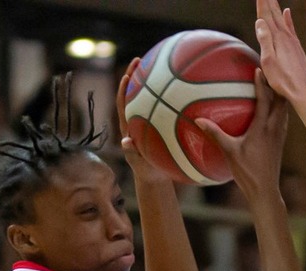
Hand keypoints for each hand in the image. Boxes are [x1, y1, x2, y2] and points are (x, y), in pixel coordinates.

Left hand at [116, 59, 177, 193]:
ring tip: (161, 64)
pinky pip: (162, 108)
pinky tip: (182, 89)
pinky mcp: (158, 125)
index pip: (123, 103)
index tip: (127, 74)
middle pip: (134, 93)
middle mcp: (137, 119)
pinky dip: (169, 97)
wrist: (154, 177)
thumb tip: (124, 142)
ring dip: (152, 81)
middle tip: (142, 59)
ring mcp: (148, 121)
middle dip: (136, 75)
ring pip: (148, 98)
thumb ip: (131, 153)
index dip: (124, 88)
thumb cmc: (147, 171)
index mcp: (129, 126)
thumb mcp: (139, 164)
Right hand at [194, 72, 289, 193]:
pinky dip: (281, 108)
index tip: (259, 68)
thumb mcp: (229, 152)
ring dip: (281, 95)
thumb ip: (215, 134)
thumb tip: (198, 120)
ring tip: (275, 84)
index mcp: (263, 128)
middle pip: (281, 99)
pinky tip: (275, 108)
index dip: (262, 83)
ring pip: (285, 108)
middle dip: (276, 84)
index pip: (265, 99)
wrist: (265, 190)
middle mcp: (275, 128)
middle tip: (270, 71)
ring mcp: (280, 134)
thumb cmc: (247, 172)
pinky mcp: (281, 141)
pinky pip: (283, 118)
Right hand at [254, 0, 305, 115]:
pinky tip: (287, 11)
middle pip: (274, 13)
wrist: (303, 90)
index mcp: (277, 38)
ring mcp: (292, 40)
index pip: (266, 15)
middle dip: (268, 1)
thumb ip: (265, 40)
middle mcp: (285, 36)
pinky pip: (291, 27)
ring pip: (281, 18)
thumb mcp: (269, 61)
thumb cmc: (284, 81)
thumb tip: (260, 21)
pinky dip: (288, 18)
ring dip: (276, 6)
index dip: (261, 3)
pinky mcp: (296, 46)